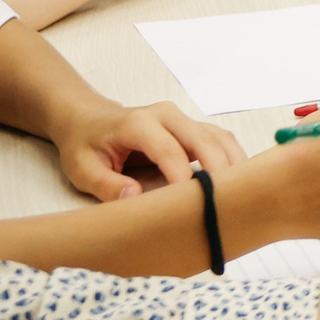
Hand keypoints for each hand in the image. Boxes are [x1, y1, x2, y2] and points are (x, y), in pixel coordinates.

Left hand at [42, 97, 245, 200]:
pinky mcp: (193, 128)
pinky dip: (232, 160)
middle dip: (218, 169)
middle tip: (225, 202)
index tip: (188, 204)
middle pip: (203, 139)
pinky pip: (220, 140)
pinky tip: (236, 184)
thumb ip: (106, 183)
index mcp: (137, 123)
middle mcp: (166, 115)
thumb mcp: (82, 168)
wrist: (89, 120)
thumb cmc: (85, 145)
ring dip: (232, 164)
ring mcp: (183, 119)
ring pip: (218, 138)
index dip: (182, 177)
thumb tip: (136, 197)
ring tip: (238, 195)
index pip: (168, 149)